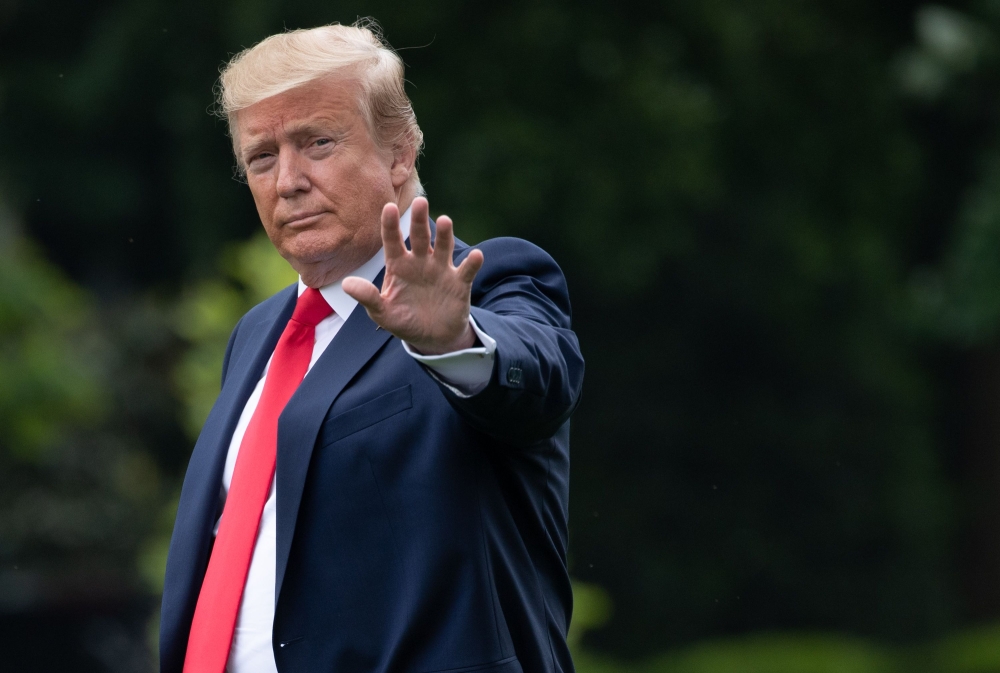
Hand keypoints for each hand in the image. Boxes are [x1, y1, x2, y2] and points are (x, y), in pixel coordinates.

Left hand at [342, 197, 484, 354]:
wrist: (433, 338)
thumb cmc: (404, 321)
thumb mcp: (383, 313)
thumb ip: (368, 298)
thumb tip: (346, 284)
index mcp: (399, 265)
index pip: (392, 241)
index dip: (390, 225)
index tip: (388, 208)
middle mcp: (420, 262)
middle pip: (420, 237)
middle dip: (419, 220)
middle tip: (420, 202)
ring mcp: (441, 270)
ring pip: (443, 247)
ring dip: (444, 235)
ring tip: (445, 220)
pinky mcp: (459, 283)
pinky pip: (466, 270)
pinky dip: (472, 263)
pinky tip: (476, 256)